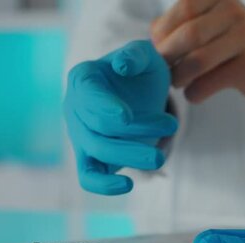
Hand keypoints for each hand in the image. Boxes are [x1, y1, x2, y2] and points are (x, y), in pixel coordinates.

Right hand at [64, 40, 177, 194]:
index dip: (105, 107)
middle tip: (170, 128)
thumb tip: (122, 66)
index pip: (88, 94)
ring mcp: (80, 134)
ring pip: (97, 151)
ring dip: (130, 155)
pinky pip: (88, 177)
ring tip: (159, 157)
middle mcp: (75, 107)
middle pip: (97, 126)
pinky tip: (127, 185)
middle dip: (134, 131)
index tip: (126, 117)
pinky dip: (103, 185)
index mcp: (83, 78)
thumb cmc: (141, 71)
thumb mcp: (145, 55)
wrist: (140, 93)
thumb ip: (136, 55)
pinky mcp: (90, 157)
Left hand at [150, 0, 244, 105]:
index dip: (163, 33)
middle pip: (188, 34)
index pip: (182, 9)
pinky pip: (210, 82)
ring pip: (197, 60)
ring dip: (179, 77)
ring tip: (177, 83)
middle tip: (161, 71)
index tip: (157, 52)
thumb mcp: (212, 22)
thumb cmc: (235, 42)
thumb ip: (181, 25)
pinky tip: (194, 94)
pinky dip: (194, 92)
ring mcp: (244, 37)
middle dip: (168, 57)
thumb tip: (151, 41)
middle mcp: (233, 11)